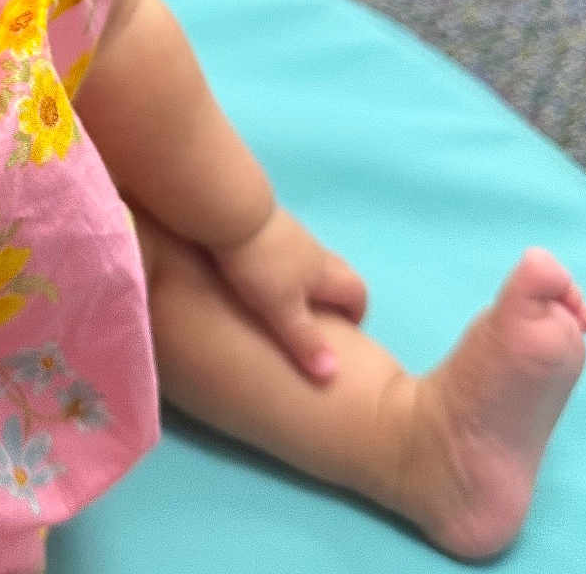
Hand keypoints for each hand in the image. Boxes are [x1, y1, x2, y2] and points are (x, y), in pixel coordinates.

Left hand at [211, 205, 367, 382]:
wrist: (228, 209)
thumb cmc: (260, 262)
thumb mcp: (282, 307)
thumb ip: (305, 340)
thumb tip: (332, 375)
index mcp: (324, 271)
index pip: (356, 291)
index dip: (356, 312)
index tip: (345, 330)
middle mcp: (312, 250)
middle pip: (335, 272)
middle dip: (332, 295)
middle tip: (316, 317)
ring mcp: (287, 232)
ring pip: (305, 259)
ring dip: (302, 279)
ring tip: (282, 299)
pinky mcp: (261, 223)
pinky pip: (278, 247)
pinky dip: (277, 263)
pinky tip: (253, 271)